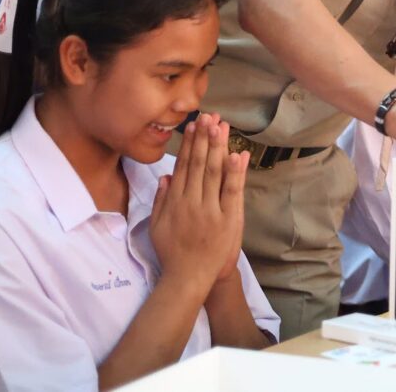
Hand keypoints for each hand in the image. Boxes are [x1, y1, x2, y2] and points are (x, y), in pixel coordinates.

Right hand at [150, 114, 248, 291]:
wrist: (188, 278)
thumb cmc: (173, 253)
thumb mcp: (157, 226)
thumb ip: (161, 200)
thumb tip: (166, 176)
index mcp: (175, 202)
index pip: (183, 166)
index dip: (190, 145)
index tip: (194, 125)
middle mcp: (191, 202)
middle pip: (198, 164)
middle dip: (204, 138)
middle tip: (209, 116)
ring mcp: (210, 210)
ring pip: (213, 172)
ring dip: (217, 147)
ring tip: (221, 126)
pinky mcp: (227, 220)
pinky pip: (231, 192)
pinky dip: (235, 173)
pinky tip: (238, 155)